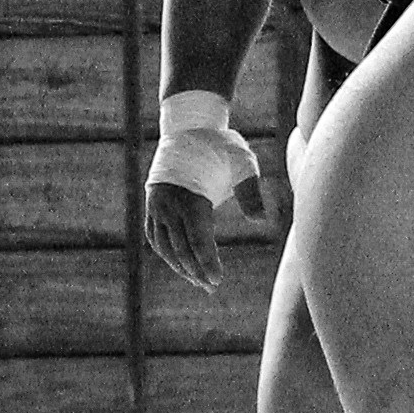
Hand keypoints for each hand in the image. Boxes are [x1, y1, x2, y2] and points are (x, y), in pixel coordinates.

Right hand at [141, 102, 261, 287]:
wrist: (189, 125)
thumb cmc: (220, 145)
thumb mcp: (242, 161)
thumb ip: (251, 191)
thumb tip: (261, 219)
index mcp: (190, 196)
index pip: (197, 239)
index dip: (206, 262)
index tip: (216, 280)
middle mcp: (168, 203)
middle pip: (180, 248)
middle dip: (195, 270)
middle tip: (211, 287)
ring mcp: (156, 204)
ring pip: (164, 245)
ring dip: (180, 265)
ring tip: (198, 280)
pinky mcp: (152, 203)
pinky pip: (155, 235)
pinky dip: (166, 252)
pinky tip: (180, 263)